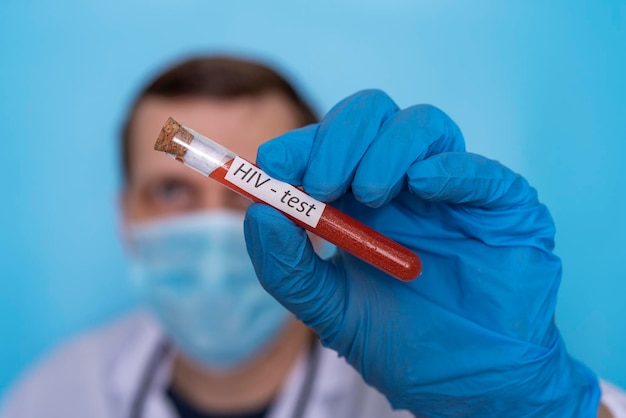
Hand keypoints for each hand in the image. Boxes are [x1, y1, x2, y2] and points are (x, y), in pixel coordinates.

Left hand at [243, 90, 599, 415]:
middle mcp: (405, 183)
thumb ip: (289, 268)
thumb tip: (258, 213)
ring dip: (384, 148)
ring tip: (368, 195)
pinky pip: (483, 171)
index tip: (273, 166)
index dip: (300, 145)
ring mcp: (454, 190)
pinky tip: (423, 184)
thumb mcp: (330, 311)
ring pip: (423, 124)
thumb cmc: (403, 343)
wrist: (471, 383)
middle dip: (338, 138)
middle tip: (322, 184)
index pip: (327, 144)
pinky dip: (449, 168)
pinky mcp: (504, 207)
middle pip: (371, 114)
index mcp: (360, 199)